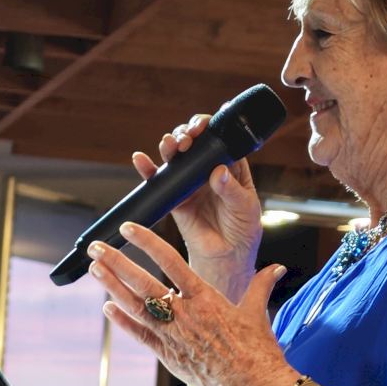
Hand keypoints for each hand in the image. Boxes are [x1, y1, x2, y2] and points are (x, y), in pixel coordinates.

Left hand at [88, 221, 298, 385]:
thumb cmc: (258, 350)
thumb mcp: (257, 312)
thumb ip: (261, 285)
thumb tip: (276, 268)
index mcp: (207, 298)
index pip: (171, 261)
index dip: (148, 243)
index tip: (129, 229)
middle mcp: (186, 314)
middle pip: (144, 283)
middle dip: (118, 263)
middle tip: (96, 248)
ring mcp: (175, 336)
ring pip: (137, 307)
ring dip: (113, 287)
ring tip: (96, 269)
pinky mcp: (169, 356)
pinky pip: (142, 335)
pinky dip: (124, 322)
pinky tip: (108, 308)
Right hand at [131, 114, 261, 302]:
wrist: (228, 257)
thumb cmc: (243, 229)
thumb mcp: (245, 208)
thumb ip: (232, 190)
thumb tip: (218, 171)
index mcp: (231, 165)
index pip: (218, 139)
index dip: (208, 128)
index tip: (202, 128)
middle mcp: (208, 169)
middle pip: (194, 143)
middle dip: (186, 134)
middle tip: (185, 139)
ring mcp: (190, 182)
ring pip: (176, 157)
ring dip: (169, 146)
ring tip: (169, 144)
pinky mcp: (175, 198)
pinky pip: (160, 180)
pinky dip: (148, 169)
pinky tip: (141, 159)